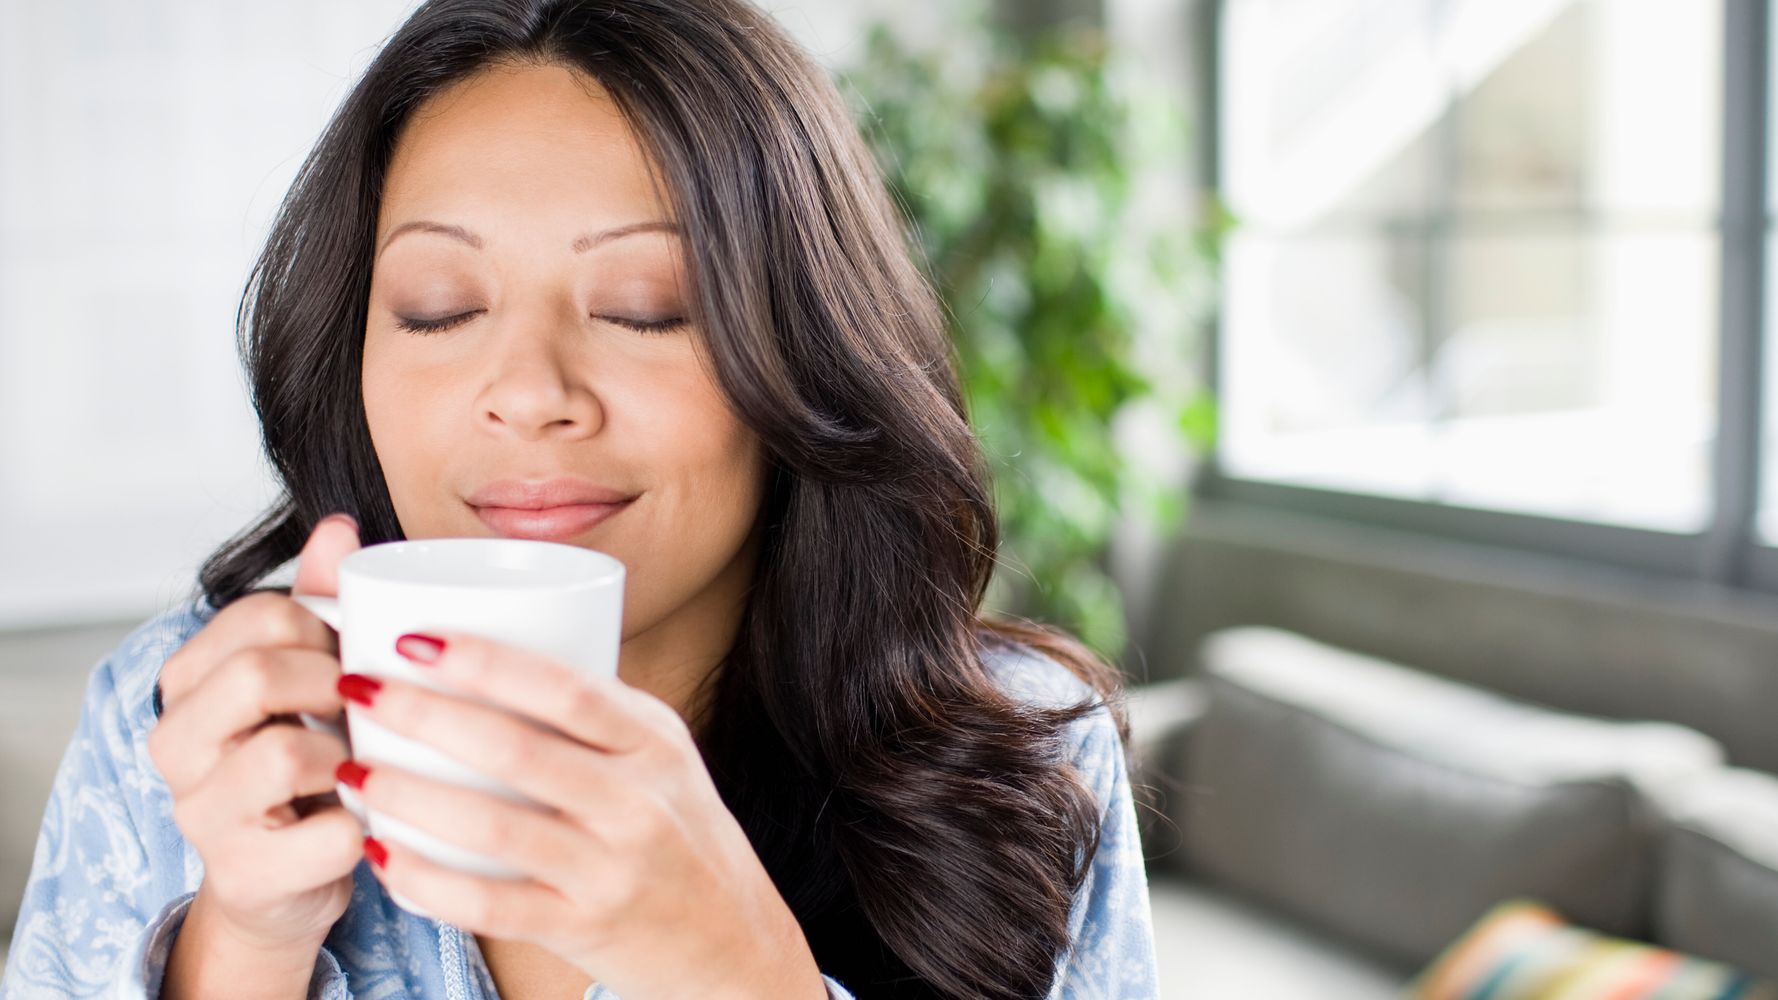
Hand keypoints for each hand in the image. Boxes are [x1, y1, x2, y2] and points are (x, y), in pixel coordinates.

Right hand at [148, 513, 363, 950]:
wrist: (287, 879)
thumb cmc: (305, 764)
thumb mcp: (308, 675)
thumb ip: (318, 600)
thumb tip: (338, 524)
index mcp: (188, 683)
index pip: (259, 615)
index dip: (326, 625)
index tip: (350, 652)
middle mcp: (175, 744)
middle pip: (258, 674)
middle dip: (331, 682)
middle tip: (359, 704)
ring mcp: (201, 814)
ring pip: (287, 754)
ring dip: (348, 755)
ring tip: (358, 764)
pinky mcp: (245, 874)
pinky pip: (330, 833)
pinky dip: (367, 824)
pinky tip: (370, 821)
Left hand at [334, 630, 827, 999]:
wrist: (730, 942)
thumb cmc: (678, 833)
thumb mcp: (660, 758)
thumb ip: (593, 714)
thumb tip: (488, 649)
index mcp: (653, 743)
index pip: (567, 687)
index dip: (486, 660)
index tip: (414, 636)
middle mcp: (637, 802)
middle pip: (516, 749)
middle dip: (424, 714)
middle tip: (358, 688)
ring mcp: (610, 869)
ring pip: (492, 825)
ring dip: (408, 795)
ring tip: (353, 769)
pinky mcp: (583, 927)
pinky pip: (488, 904)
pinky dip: (425, 880)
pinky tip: (381, 854)